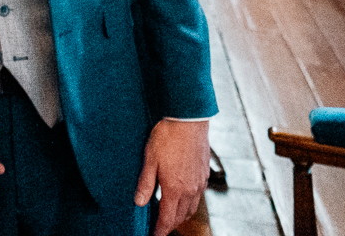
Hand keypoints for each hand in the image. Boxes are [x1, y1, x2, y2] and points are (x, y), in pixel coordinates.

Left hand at [136, 117, 209, 234]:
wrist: (189, 119)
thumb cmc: (167, 136)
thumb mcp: (149, 159)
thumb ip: (145, 183)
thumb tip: (139, 202)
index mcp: (174, 189)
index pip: (167, 218)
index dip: (161, 230)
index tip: (155, 235)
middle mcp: (190, 190)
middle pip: (181, 216)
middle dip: (170, 224)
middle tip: (160, 225)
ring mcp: (200, 182)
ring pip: (192, 208)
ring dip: (181, 214)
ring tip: (170, 213)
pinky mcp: (205, 173)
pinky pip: (198, 196)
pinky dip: (190, 202)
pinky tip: (183, 195)